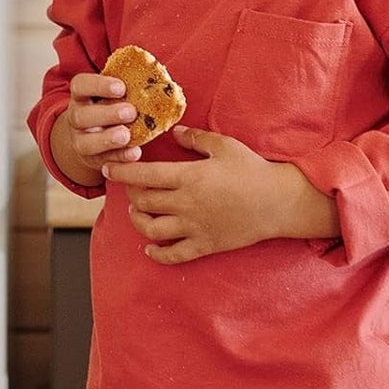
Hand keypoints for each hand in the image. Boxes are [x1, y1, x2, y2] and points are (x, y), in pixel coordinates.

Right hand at [56, 73, 143, 173]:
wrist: (96, 134)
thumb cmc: (112, 105)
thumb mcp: (114, 93)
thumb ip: (128, 85)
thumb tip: (157, 73)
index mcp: (82, 96)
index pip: (80, 85)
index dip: (98, 85)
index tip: (121, 88)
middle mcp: (77, 118)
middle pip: (80, 116)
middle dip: (106, 114)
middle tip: (130, 112)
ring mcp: (81, 140)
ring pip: (85, 143)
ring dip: (107, 139)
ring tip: (127, 135)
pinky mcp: (92, 160)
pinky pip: (103, 161)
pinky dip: (119, 157)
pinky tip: (134, 153)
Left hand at [103, 124, 339, 263]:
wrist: (279, 202)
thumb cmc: (252, 170)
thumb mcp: (225, 146)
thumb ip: (195, 139)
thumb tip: (173, 133)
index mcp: (189, 177)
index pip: (144, 175)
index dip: (122, 173)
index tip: (109, 169)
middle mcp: (186, 204)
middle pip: (143, 203)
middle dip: (131, 195)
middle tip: (131, 189)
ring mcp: (194, 227)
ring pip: (152, 230)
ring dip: (138, 222)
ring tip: (137, 214)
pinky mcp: (204, 245)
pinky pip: (173, 255)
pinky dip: (157, 254)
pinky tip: (150, 248)